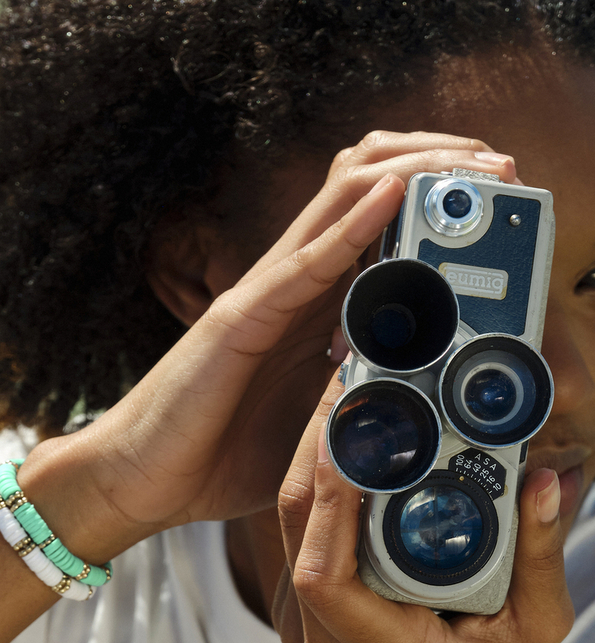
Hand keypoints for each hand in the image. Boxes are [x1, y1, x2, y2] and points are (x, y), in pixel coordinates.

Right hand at [20, 132, 517, 558]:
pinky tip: (394, 197)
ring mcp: (263, 297)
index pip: (380, 230)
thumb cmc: (219, 455)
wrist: (144, 478)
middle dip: (436, 167)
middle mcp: (291, 290)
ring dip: (411, 175)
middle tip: (498, 165)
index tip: (494, 194)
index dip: (438, 201)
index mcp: (313, 312)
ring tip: (471, 163)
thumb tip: (414, 403)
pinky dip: (351, 227)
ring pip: (340, 206)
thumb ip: (356, 402)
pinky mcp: (239, 320)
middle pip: (365, 194)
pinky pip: (303, 263)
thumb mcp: (311, 426)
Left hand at [273, 373, 574, 642]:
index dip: (328, 503)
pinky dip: (314, 480)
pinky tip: (338, 440)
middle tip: (347, 386)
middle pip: (294, 527)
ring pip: (286, 520)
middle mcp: (319, 633)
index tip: (346, 440)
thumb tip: (547, 481)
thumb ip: (538, 560)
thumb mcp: (529, 633)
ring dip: (310, 454)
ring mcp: (296, 616)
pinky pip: (293, 528)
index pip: (324, 574)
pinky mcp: (291, 599)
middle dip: (315, 449)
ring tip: (340, 398)